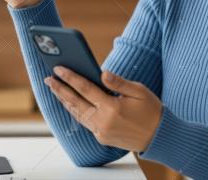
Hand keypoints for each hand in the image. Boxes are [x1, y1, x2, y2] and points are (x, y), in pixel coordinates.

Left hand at [44, 67, 162, 151]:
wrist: (159, 137)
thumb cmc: (151, 110)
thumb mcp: (139, 91)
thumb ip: (118, 82)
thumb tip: (102, 73)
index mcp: (112, 107)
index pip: (85, 89)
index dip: (70, 78)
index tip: (58, 69)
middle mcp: (103, 121)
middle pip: (75, 102)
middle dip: (60, 89)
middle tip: (48, 79)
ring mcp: (101, 131)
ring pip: (77, 114)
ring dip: (65, 101)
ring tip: (56, 90)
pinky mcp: (102, 138)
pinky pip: (85, 122)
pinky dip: (76, 112)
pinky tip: (71, 104)